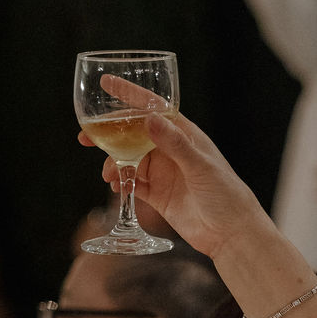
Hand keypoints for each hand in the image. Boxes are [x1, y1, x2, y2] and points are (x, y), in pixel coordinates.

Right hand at [78, 84, 266, 260]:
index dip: (128, 94)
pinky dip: (120, 183)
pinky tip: (116, 187)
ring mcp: (162, 171)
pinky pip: (131, 183)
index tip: (106, 83)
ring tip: (109, 176)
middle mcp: (170, 149)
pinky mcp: (157, 194)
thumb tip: (149, 119)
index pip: (152, 108)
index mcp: (183, 133)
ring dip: (114, 164)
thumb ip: (175, 144)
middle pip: (132, 133)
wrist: (231, 234)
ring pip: (128, 159)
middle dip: (108, 133)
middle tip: (85, 137)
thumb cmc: (226, 194)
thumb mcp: (201, 166)